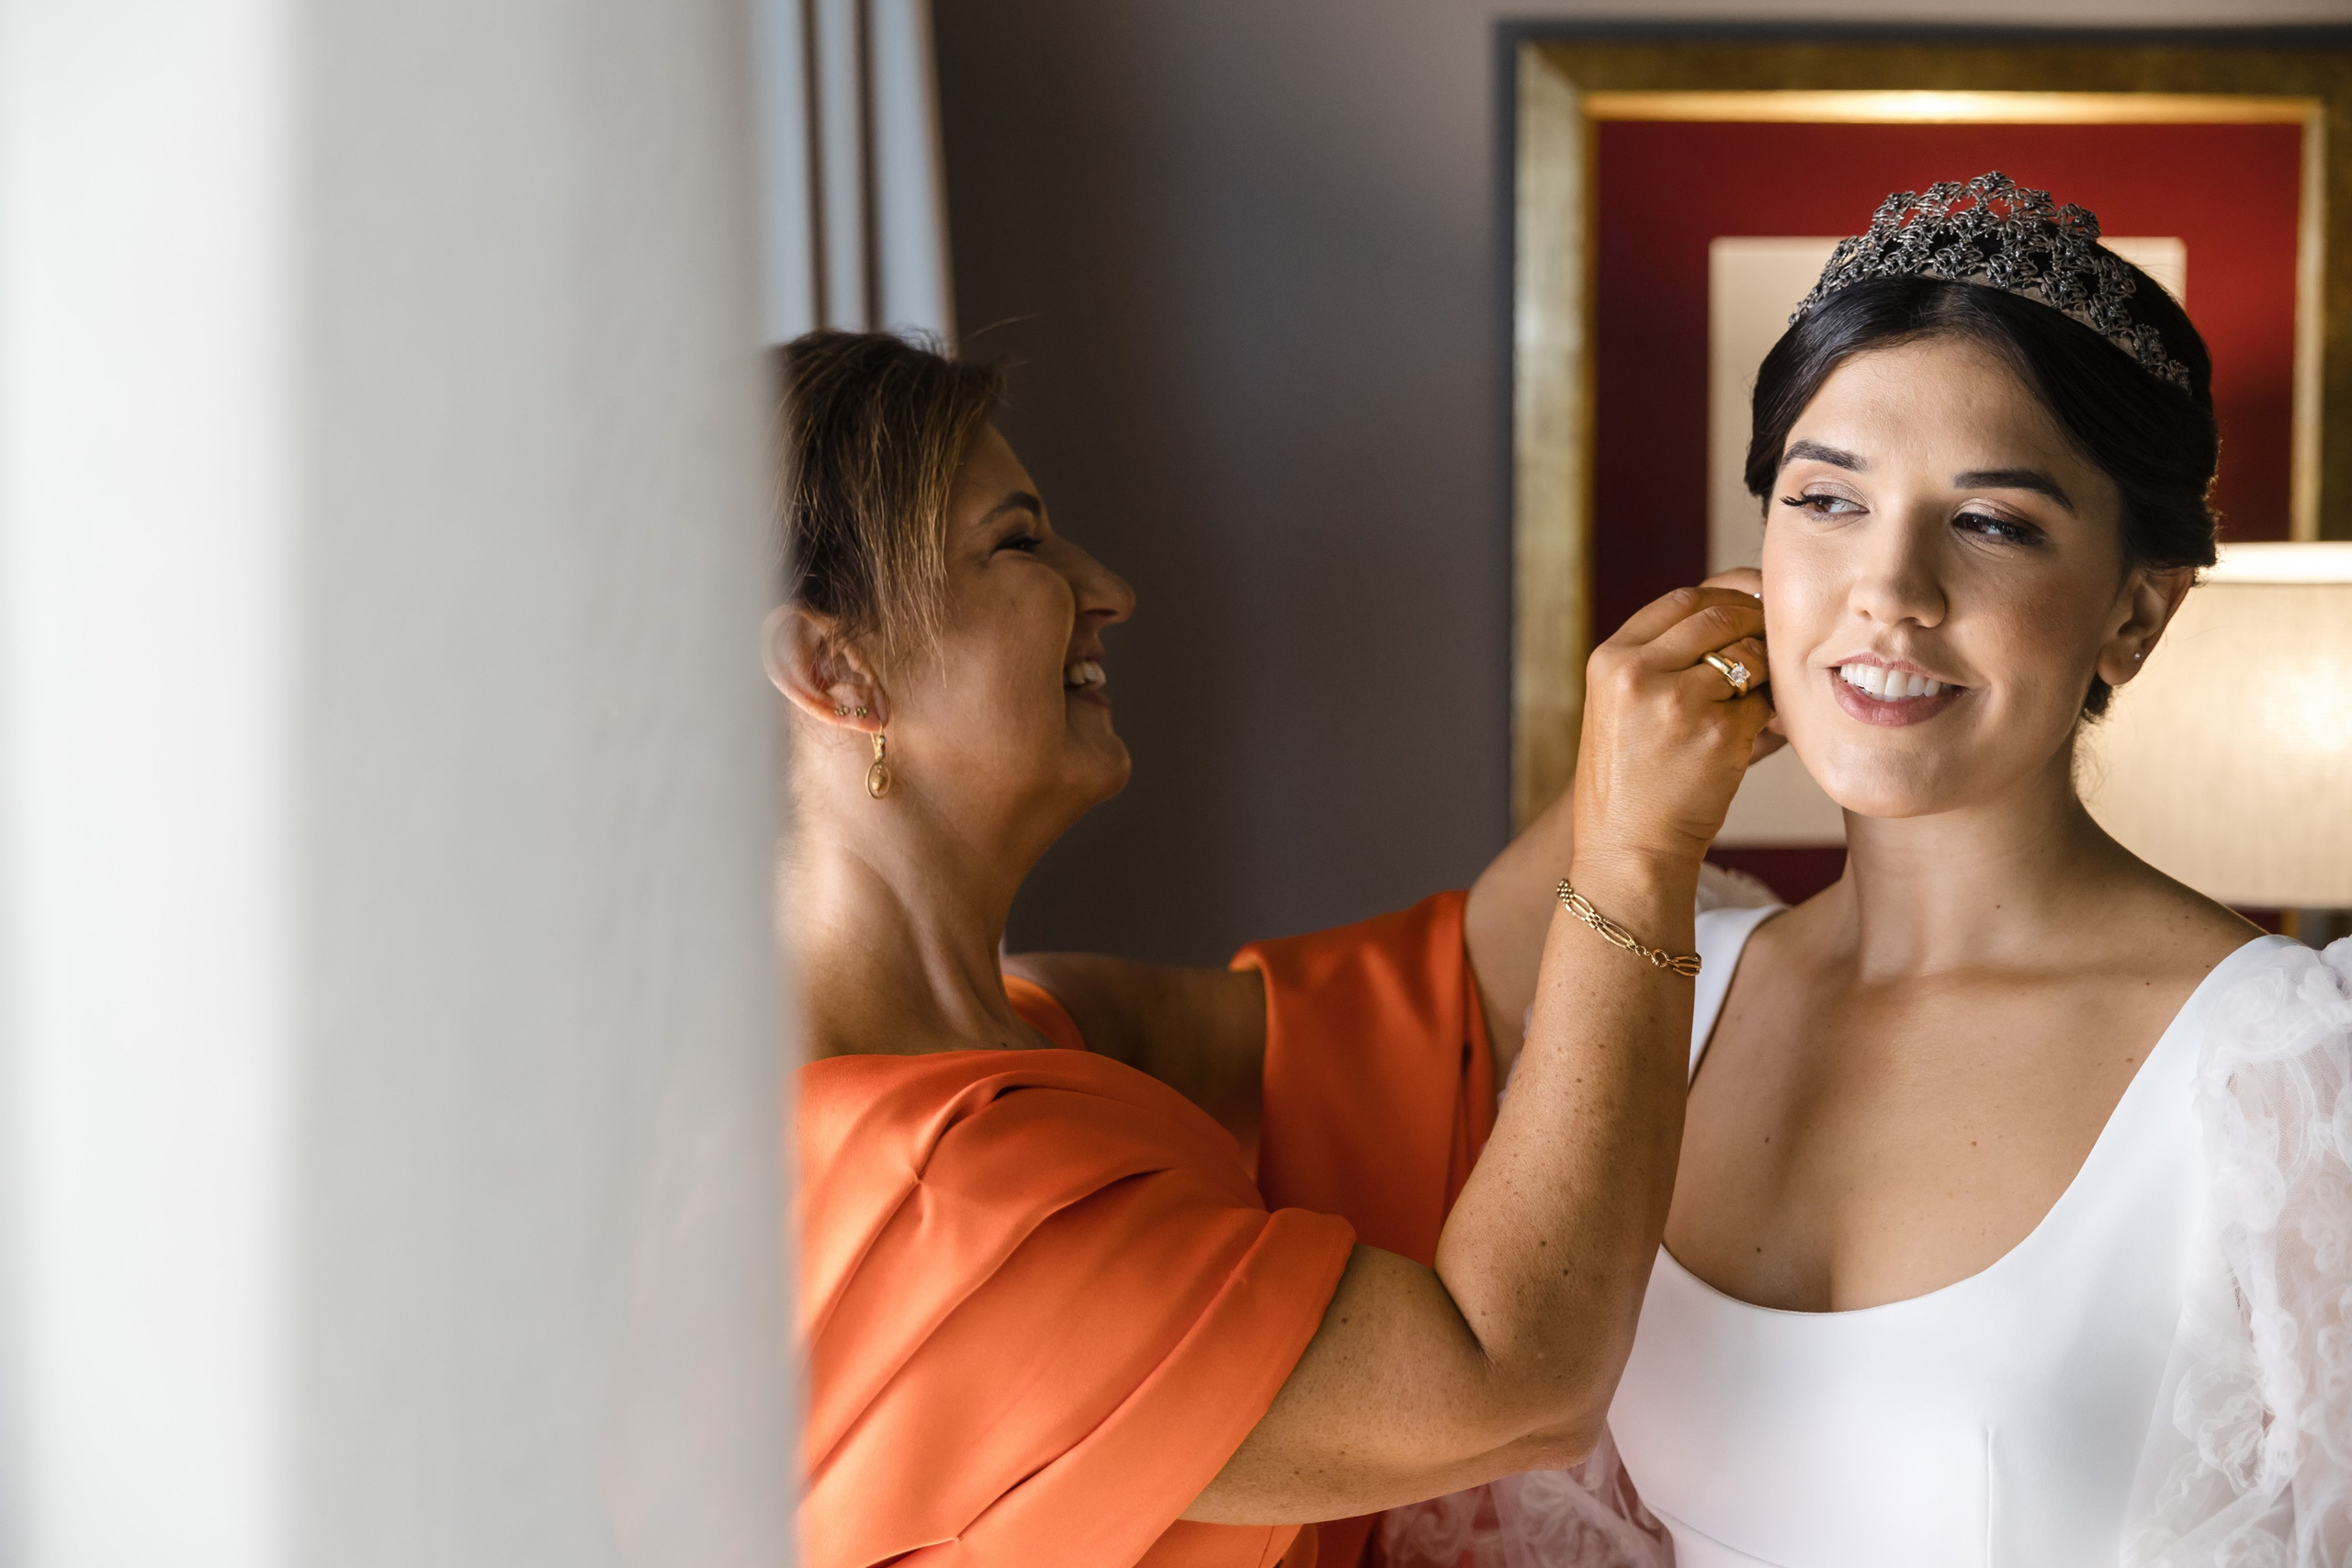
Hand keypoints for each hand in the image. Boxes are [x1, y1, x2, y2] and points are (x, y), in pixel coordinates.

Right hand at [1573, 585, 1771, 867]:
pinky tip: (1751, 735)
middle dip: (1754, 623)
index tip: (1749, 605)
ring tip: (1752, 697)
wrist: (1627, 850)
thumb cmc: (1630, 782)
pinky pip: (1764, 703)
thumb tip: (1743, 606)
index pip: (1681, 599)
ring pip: (1748, 655)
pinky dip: (1769, 714)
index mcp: (1609, 660)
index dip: (1724, 596)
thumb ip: (1662, 658)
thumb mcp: (1619, 707)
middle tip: (1771, 641)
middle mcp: (1638, 673)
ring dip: (1764, 670)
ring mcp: (1679, 702)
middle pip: (1718, 615)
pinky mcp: (1720, 734)